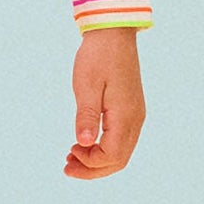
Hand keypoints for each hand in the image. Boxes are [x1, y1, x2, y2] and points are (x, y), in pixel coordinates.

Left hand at [65, 26, 144, 178]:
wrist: (113, 33)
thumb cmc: (98, 56)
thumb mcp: (86, 85)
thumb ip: (86, 115)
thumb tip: (83, 143)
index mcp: (126, 115)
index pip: (112, 155)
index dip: (90, 162)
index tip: (68, 154)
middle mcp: (135, 119)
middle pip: (119, 159)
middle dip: (93, 169)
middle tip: (67, 167)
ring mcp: (135, 115)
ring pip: (121, 152)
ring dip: (97, 160)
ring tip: (72, 158)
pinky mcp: (130, 110)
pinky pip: (121, 140)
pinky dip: (103, 148)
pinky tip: (84, 144)